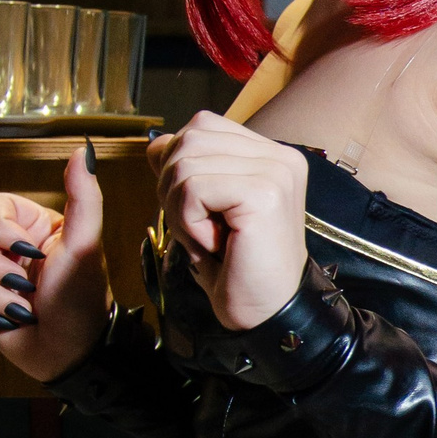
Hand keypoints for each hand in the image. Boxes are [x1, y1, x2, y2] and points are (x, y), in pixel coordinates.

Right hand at [0, 145, 110, 382]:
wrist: (71, 352)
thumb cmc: (82, 297)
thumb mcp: (85, 243)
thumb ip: (84, 196)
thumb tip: (81, 150)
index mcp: (31, 226)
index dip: (1, 231)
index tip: (29, 252)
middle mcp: (8, 247)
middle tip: (27, 287)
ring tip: (24, 309)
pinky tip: (5, 322)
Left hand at [149, 113, 307, 332]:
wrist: (266, 311)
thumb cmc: (236, 265)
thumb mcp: (204, 209)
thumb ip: (186, 170)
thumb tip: (156, 145)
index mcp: (271, 154)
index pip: (203, 126)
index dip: (180, 163)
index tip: (200, 210)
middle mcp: (280, 156)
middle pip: (190, 138)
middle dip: (173, 186)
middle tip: (199, 228)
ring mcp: (275, 172)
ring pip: (185, 163)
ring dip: (180, 209)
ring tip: (208, 238)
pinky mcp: (264, 193)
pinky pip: (192, 189)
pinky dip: (189, 222)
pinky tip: (214, 244)